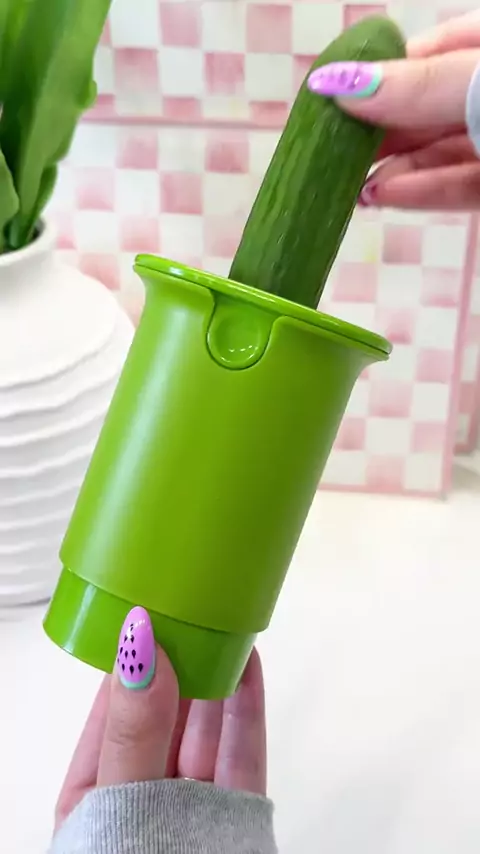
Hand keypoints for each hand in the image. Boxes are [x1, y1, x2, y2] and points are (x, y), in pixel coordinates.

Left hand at [54, 607, 266, 831]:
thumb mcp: (119, 801)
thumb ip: (135, 730)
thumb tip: (139, 645)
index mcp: (96, 793)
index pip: (112, 710)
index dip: (129, 659)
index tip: (147, 612)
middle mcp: (145, 792)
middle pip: (165, 714)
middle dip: (178, 660)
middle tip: (191, 607)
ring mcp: (192, 802)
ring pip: (207, 728)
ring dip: (216, 674)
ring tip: (224, 622)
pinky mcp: (236, 812)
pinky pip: (242, 752)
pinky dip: (247, 706)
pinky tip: (250, 663)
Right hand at [308, 11, 479, 209]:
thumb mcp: (478, 85)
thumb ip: (418, 86)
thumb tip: (341, 84)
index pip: (425, 53)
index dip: (378, 76)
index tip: (333, 98)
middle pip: (425, 107)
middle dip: (377, 130)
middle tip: (332, 148)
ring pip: (438, 153)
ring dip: (392, 169)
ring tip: (351, 185)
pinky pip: (459, 187)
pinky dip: (421, 192)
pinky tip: (384, 195)